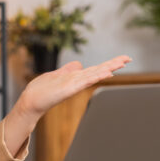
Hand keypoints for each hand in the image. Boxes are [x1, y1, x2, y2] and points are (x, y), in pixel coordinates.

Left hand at [17, 55, 131, 119]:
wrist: (31, 102)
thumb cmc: (42, 90)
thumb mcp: (56, 75)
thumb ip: (68, 70)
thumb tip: (79, 64)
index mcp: (76, 78)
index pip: (95, 69)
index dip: (108, 64)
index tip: (122, 59)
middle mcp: (78, 81)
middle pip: (99, 70)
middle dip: (113, 64)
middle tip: (129, 58)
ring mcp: (75, 85)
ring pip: (95, 74)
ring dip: (109, 68)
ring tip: (122, 62)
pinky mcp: (70, 88)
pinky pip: (86, 81)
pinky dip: (96, 76)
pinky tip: (106, 73)